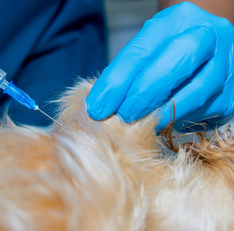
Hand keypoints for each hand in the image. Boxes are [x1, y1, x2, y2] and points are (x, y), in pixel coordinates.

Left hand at [86, 2, 233, 129]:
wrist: (204, 54)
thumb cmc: (166, 55)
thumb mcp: (148, 52)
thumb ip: (128, 74)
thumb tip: (101, 106)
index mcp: (178, 19)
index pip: (142, 50)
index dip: (117, 81)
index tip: (97, 107)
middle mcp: (208, 34)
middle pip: (176, 63)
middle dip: (143, 93)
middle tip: (122, 115)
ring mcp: (227, 61)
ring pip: (196, 90)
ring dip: (162, 112)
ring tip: (140, 124)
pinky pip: (205, 109)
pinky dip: (179, 118)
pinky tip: (163, 121)